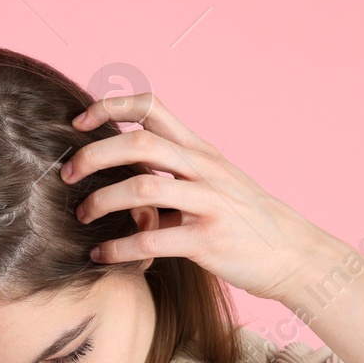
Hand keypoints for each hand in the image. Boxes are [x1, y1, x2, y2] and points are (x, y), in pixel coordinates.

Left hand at [60, 93, 345, 303]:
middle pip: (139, 145)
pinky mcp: (209, 241)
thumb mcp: (213, 182)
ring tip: (82, 215)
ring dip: (101, 202)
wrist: (295, 255)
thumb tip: (119, 173)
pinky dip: (118, 248)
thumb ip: (171, 172)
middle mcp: (205, 169)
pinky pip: (152, 241)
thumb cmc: (244, 219)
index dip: (111, 107)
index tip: (80, 122)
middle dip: (94, 156)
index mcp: (201, 150)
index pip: (152, 107)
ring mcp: (210, 203)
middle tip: (67, 174)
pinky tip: (101, 255)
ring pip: (143, 190)